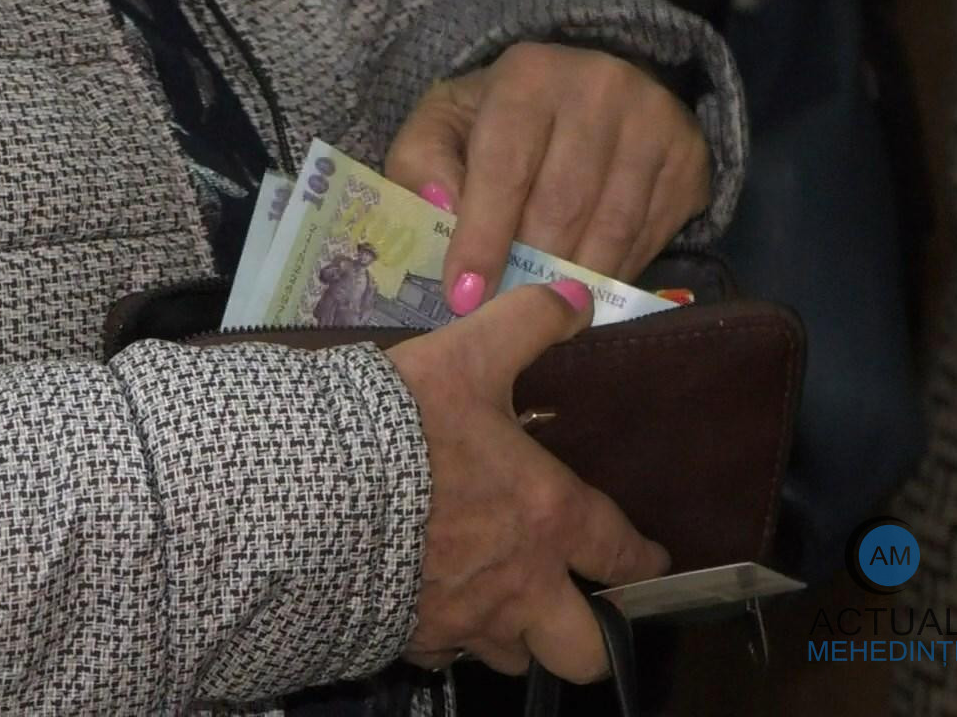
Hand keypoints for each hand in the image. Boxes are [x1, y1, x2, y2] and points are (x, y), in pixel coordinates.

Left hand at [386, 42, 711, 314]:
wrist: (577, 96)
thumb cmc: (495, 124)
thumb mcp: (442, 130)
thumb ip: (422, 167)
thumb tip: (443, 211)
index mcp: (528, 74)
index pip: (505, 169)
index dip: (483, 240)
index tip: (465, 298)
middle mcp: (600, 86)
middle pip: (563, 205)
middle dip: (528, 271)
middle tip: (503, 318)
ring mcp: (654, 120)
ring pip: (613, 228)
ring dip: (573, 282)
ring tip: (543, 313)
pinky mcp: (688, 156)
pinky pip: (650, 236)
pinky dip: (614, 274)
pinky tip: (584, 289)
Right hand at [386, 281, 669, 681]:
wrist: (308, 489)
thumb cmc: (401, 426)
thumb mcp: (468, 355)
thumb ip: (528, 322)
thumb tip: (577, 299)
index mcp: (547, 518)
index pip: (620, 554)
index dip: (642, 561)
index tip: (649, 562)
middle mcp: (519, 585)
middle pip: (584, 651)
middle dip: (591, 636)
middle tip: (577, 608)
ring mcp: (465, 622)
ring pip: (515, 658)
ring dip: (517, 636)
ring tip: (502, 605)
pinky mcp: (411, 640)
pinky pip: (446, 656)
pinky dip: (450, 638)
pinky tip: (435, 608)